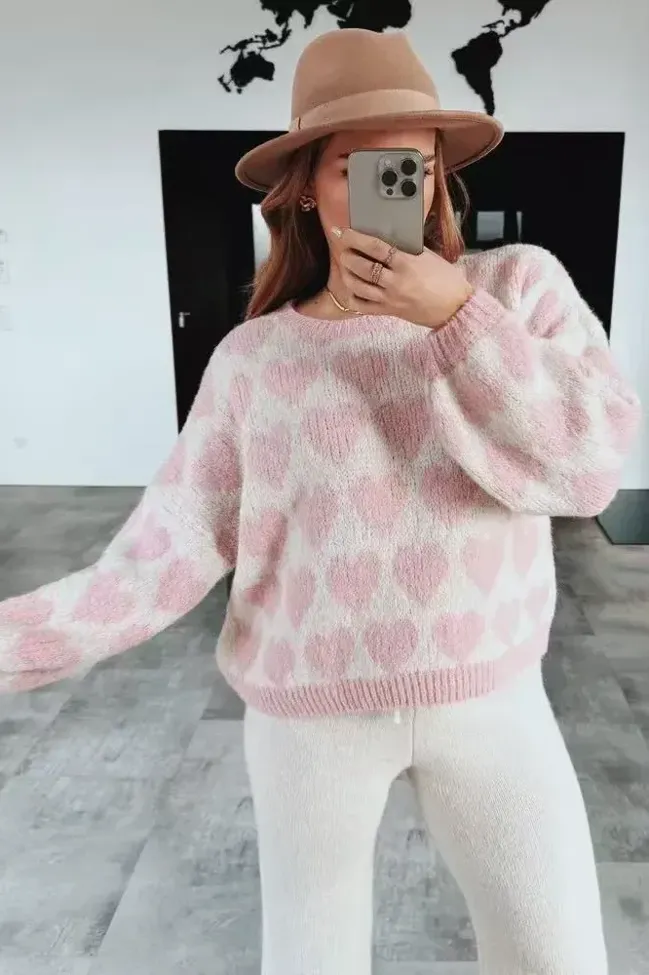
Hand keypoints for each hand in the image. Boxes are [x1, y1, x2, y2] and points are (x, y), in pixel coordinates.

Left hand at [332, 227, 473, 329]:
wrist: (454, 307)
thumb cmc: (445, 279)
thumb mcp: (428, 256)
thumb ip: (407, 248)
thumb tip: (387, 238)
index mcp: (407, 263)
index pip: (376, 247)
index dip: (357, 238)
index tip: (345, 232)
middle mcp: (396, 282)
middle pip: (363, 267)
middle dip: (348, 256)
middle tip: (343, 248)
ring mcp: (391, 298)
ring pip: (359, 286)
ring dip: (347, 275)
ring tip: (345, 266)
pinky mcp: (389, 312)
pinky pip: (364, 306)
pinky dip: (353, 297)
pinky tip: (351, 288)